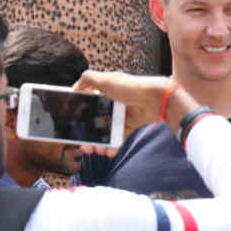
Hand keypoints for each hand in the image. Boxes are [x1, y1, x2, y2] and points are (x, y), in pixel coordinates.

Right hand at [73, 71, 199, 154]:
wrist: (156, 98)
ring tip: (97, 151)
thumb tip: (75, 88)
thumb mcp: (106, 79)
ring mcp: (123, 116)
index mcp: (106, 94)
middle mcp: (113, 105)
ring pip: (107, 134)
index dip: (82, 119)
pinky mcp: (132, 126)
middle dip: (90, 137)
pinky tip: (109, 151)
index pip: (90, 108)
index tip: (75, 130)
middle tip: (86, 146)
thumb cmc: (132, 87)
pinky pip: (120, 139)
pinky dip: (114, 147)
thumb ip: (88, 79)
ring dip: (101, 145)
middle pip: (97, 124)